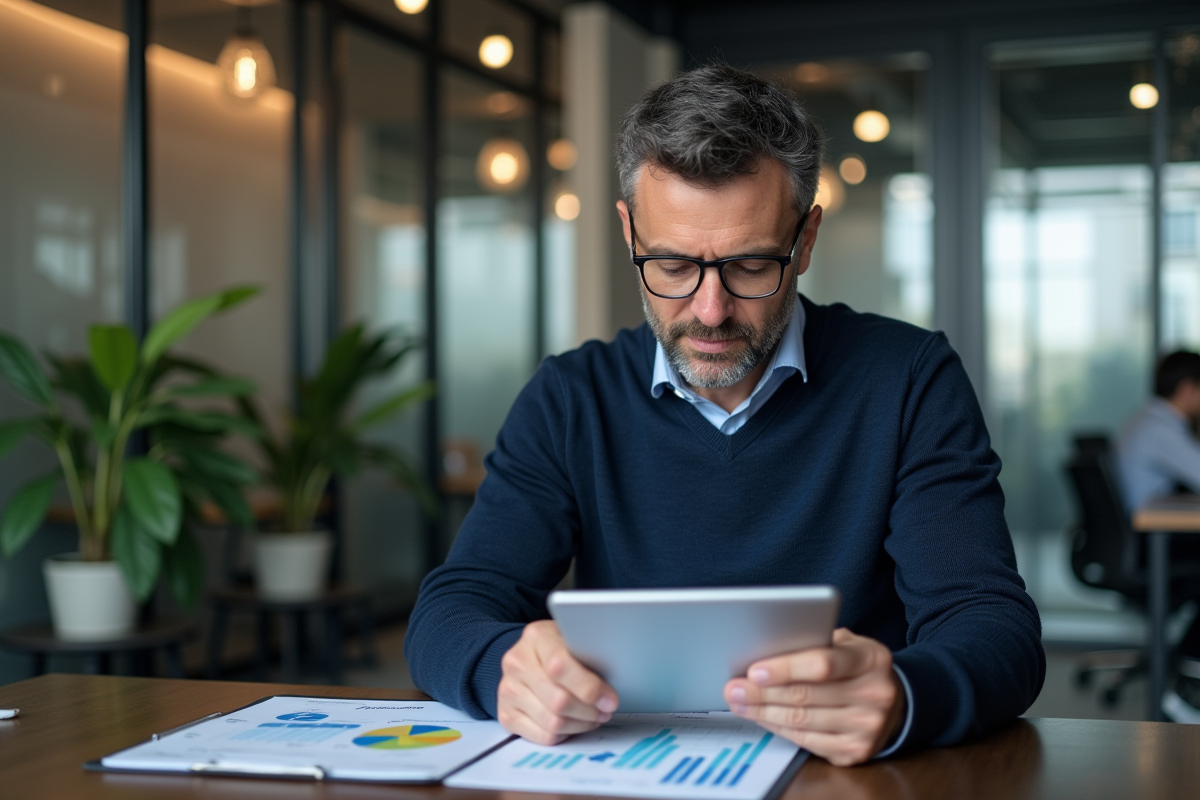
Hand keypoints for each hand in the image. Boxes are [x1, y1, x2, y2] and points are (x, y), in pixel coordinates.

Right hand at [497, 620, 619, 744]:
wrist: (526, 658)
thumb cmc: (559, 649)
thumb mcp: (573, 639)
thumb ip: (589, 652)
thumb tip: (618, 675)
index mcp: (536, 636)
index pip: (560, 666)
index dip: (589, 687)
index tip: (610, 699)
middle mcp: (516, 662)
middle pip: (558, 700)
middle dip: (590, 711)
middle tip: (605, 710)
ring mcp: (508, 689)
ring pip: (553, 722)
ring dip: (581, 724)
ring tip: (593, 717)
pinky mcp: (506, 714)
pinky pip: (543, 736)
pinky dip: (565, 734)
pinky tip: (574, 723)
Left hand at [723, 628, 905, 765]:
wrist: (894, 702)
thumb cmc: (857, 666)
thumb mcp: (847, 644)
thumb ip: (817, 643)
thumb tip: (767, 647)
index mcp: (871, 659)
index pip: (823, 664)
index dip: (785, 668)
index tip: (754, 670)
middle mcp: (874, 694)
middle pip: (806, 696)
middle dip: (762, 693)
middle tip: (734, 688)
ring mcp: (867, 727)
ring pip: (802, 721)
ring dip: (763, 712)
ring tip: (739, 702)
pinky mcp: (856, 751)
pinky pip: (807, 741)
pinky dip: (778, 728)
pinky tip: (761, 717)